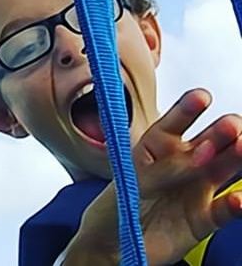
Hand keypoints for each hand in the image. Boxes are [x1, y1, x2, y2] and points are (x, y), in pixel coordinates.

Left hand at [63, 89, 241, 265]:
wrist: (112, 246)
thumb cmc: (116, 206)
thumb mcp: (133, 182)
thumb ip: (164, 169)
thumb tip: (199, 156)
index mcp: (157, 148)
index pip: (173, 124)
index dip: (187, 110)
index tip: (201, 97)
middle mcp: (183, 164)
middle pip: (209, 142)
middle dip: (222, 131)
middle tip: (232, 126)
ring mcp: (196, 190)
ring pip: (223, 169)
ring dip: (236, 158)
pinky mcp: (204, 219)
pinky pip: (224, 210)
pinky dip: (235, 205)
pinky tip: (238, 200)